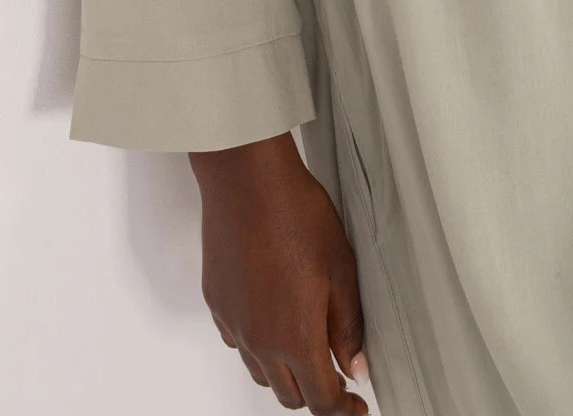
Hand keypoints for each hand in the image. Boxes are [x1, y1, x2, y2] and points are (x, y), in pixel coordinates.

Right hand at [191, 131, 370, 412]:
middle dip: (315, 390)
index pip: (321, 401)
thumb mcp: (341, 268)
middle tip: (335, 368)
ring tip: (304, 339)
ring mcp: (234, 323)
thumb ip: (349, 325)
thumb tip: (355, 365)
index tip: (356, 405)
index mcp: (296, 338)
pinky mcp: (217, 302)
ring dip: (284, 370)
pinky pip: (238, 342)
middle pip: (289, 394)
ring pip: (260, 372)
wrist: (247, 180)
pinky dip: (258, 343)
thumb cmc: (296, 214)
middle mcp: (260, 340)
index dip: (343, 410)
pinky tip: (273, 314)